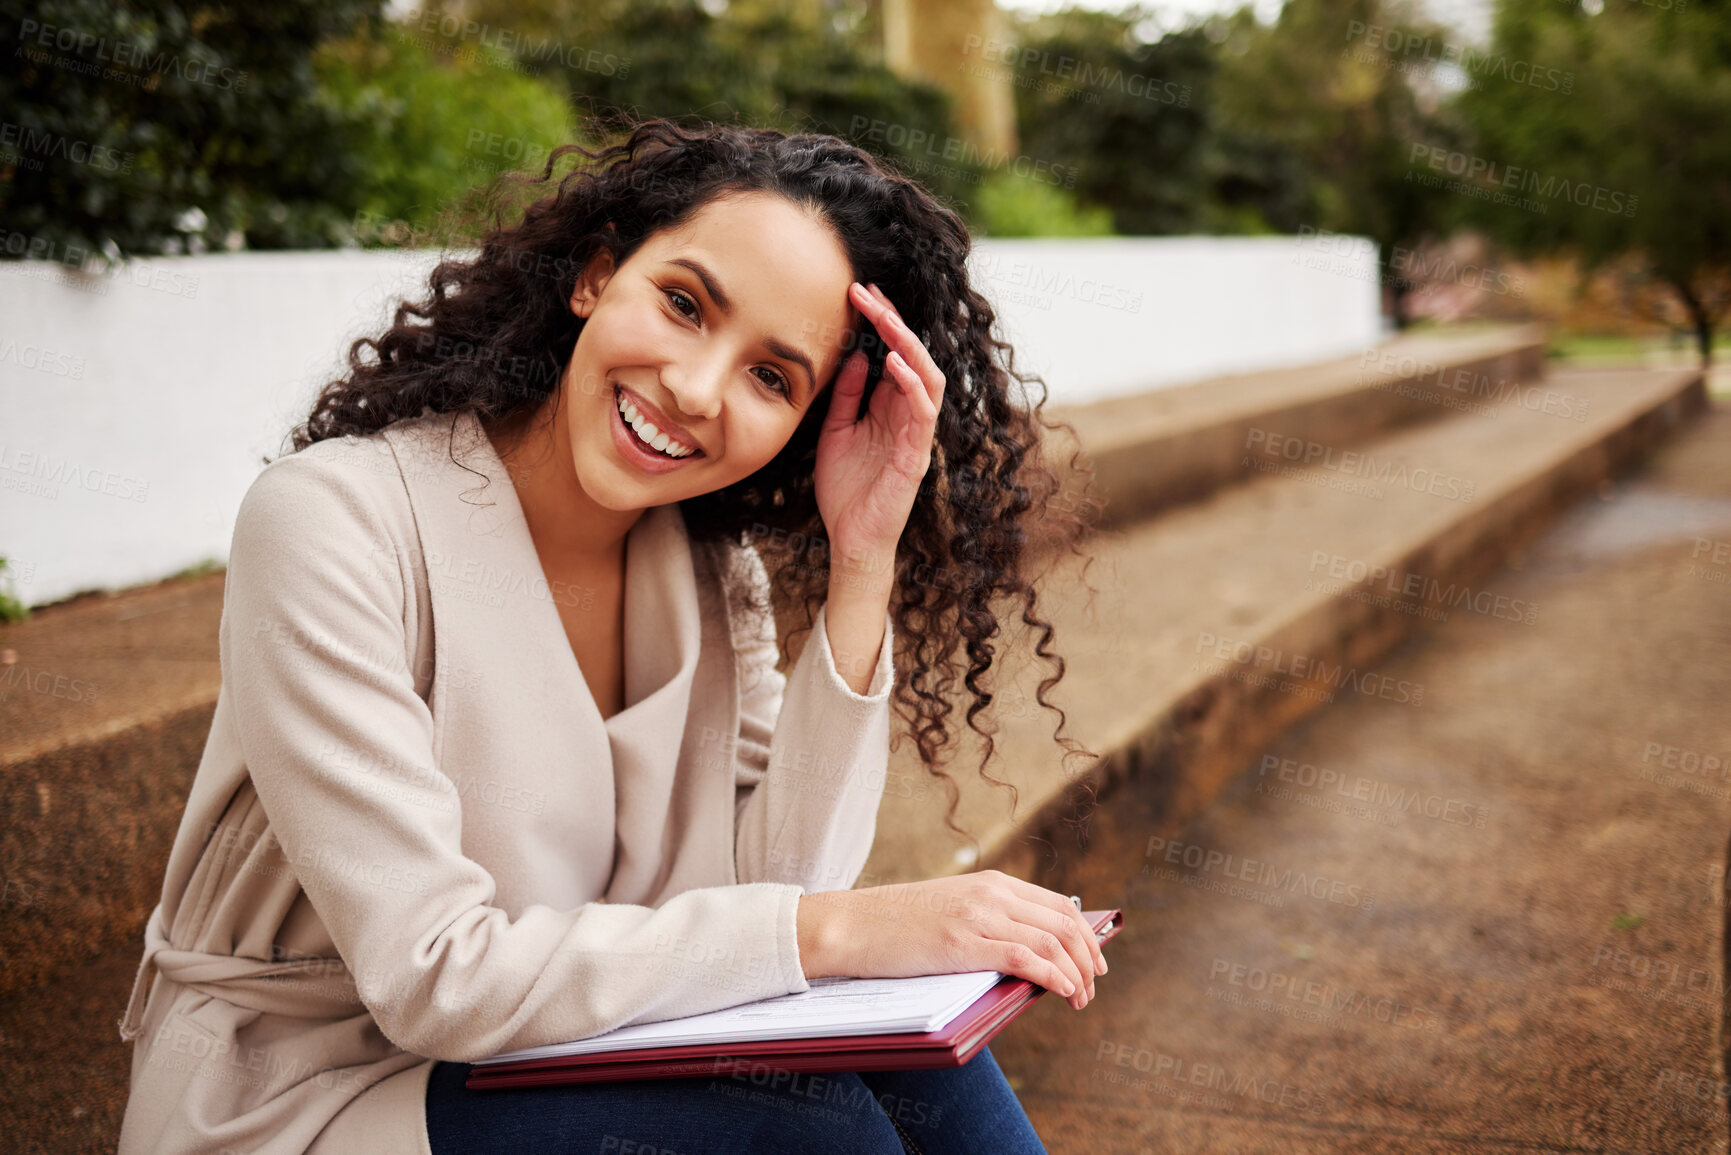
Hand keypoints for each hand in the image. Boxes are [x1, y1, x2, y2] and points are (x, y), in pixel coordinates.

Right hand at [796, 870, 1106, 1010]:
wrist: (852, 924)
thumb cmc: (895, 926)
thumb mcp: (950, 911)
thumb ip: (987, 921)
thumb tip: (1026, 954)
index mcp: (991, 883)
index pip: (1058, 904)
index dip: (1084, 934)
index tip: (1094, 960)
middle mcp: (992, 893)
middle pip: (1063, 923)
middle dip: (1087, 957)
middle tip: (1093, 985)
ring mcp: (978, 916)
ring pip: (1051, 942)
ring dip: (1076, 974)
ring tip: (1081, 999)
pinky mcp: (964, 943)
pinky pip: (1026, 958)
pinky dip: (1054, 977)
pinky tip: (1064, 993)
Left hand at [814, 283, 944, 584]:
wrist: (850, 540)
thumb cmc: (845, 490)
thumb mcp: (835, 431)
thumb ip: (846, 396)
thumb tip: (854, 355)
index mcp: (891, 408)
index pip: (895, 354)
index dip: (882, 322)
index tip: (860, 291)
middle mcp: (909, 416)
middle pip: (914, 356)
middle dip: (893, 320)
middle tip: (868, 291)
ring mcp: (917, 435)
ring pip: (928, 377)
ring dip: (907, 343)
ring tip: (884, 317)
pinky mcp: (916, 457)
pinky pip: (923, 413)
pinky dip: (911, 383)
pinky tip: (891, 361)